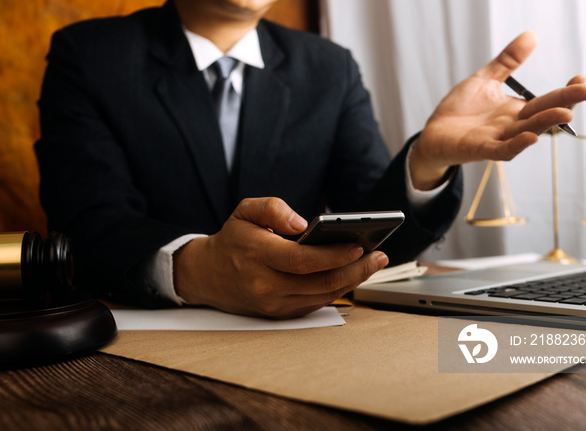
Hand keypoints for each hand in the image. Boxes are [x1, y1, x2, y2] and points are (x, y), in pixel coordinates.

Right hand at [173, 197, 388, 318]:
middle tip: (378, 256)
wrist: (207, 275)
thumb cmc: (232, 240)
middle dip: (355, 270)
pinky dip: (337, 290)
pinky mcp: (280, 314)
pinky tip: (352, 274)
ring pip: (322, 296)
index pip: (302, 260)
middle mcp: (265, 285)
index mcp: (257, 256)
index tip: (359, 245)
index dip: (334, 255)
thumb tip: (302, 223)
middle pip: (320, 283)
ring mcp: (273, 304)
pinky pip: (315, 303)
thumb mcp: (244, 211)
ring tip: (372, 263)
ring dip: (352, 281)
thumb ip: (272, 208)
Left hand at [410, 31, 585, 189]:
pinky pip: (502, 150)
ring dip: (545, 123)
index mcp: (516, 111)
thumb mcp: (485, 80)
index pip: (547, 101)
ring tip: (565, 113)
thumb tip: (531, 36)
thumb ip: (507, 61)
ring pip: (528, 132)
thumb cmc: (460, 110)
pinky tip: (530, 138)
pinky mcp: (480, 149)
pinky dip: (517, 145)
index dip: (565, 92)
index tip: (581, 77)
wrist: (433, 134)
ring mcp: (498, 139)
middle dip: (566, 104)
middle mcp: (512, 126)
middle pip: (543, 115)